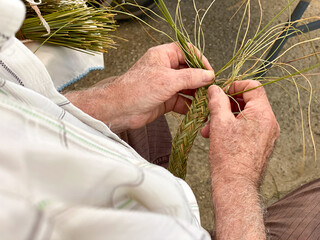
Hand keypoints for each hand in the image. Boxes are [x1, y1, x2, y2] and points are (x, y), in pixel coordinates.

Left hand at [66, 43, 214, 132]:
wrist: (120, 110)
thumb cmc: (139, 89)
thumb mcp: (168, 80)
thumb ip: (191, 77)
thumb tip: (209, 75)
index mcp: (163, 56)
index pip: (187, 52)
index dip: (200, 60)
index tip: (210, 72)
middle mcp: (165, 69)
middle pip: (189, 71)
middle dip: (200, 80)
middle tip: (211, 89)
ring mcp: (165, 85)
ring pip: (186, 87)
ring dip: (196, 94)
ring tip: (207, 101)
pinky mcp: (165, 100)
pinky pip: (181, 101)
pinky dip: (189, 106)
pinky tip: (197, 111)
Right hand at [202, 80, 279, 185]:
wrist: (235, 185)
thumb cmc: (229, 157)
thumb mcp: (219, 122)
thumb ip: (217, 101)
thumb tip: (215, 89)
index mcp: (263, 114)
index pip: (253, 87)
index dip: (235, 85)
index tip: (221, 91)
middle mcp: (269, 123)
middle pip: (248, 102)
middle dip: (226, 105)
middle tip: (212, 110)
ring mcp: (267, 135)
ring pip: (245, 116)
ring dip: (226, 118)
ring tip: (209, 128)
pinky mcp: (261, 145)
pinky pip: (247, 128)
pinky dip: (232, 128)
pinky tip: (216, 136)